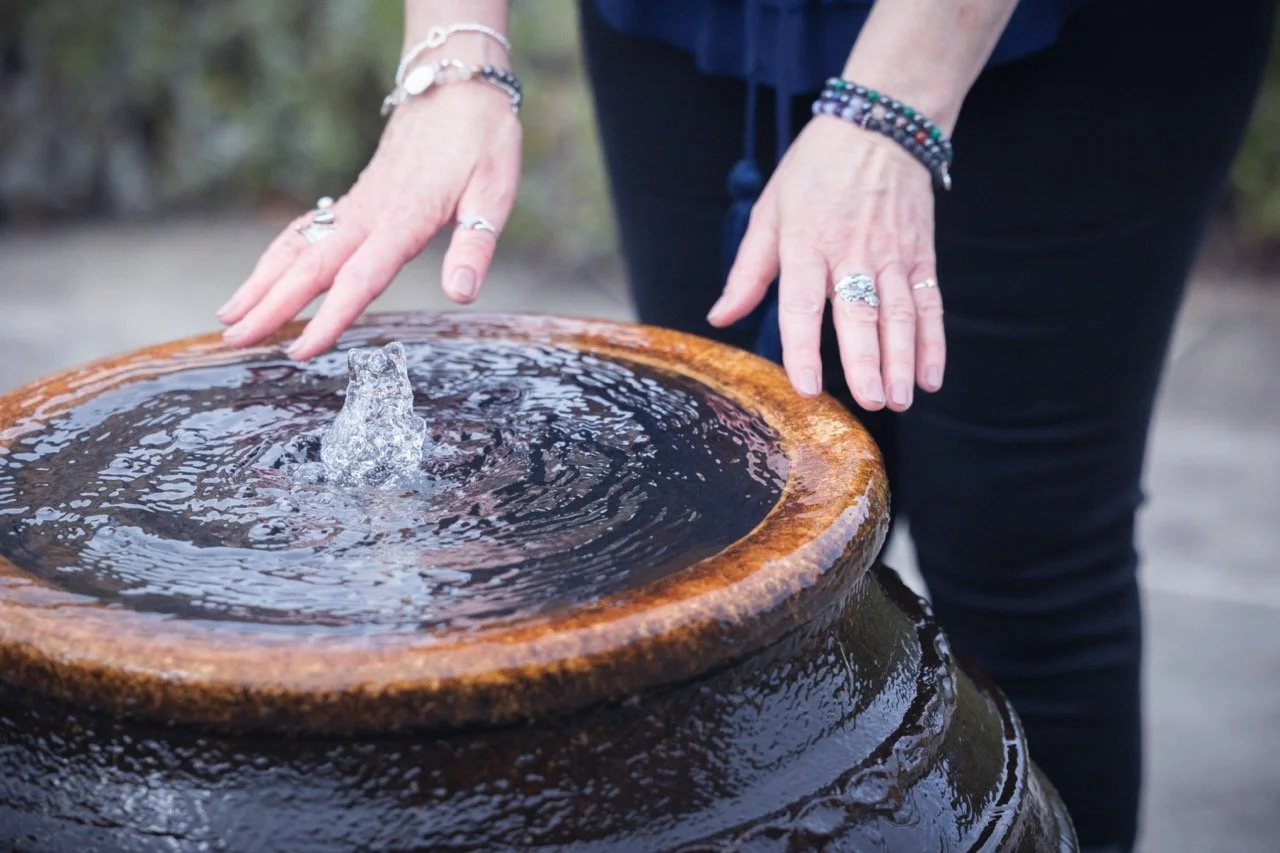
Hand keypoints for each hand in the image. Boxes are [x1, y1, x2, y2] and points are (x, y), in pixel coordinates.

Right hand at [217, 83, 521, 359]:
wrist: (457, 83)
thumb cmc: (482, 138)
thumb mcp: (494, 193)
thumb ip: (475, 246)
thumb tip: (459, 294)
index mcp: (404, 220)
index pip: (360, 278)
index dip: (330, 317)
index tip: (301, 350)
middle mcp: (370, 213)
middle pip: (312, 266)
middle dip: (270, 306)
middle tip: (235, 340)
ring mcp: (357, 204)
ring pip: (298, 245)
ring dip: (261, 280)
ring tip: (229, 314)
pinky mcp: (355, 198)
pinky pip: (307, 228)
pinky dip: (278, 255)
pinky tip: (262, 275)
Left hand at [707, 116, 944, 411]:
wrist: (880, 125)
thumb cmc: (815, 172)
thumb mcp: (770, 211)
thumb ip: (747, 271)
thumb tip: (719, 317)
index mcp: (806, 243)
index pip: (802, 303)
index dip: (804, 346)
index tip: (807, 386)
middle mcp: (851, 251)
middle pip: (860, 313)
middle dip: (867, 361)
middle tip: (870, 401)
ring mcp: (891, 253)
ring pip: (900, 313)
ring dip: (901, 360)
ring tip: (898, 399)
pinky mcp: (921, 253)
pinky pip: (929, 302)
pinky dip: (933, 341)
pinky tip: (930, 376)